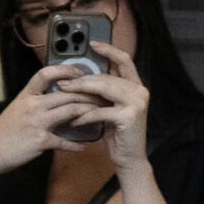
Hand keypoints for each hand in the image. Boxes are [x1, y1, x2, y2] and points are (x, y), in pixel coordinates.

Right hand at [0, 63, 103, 171]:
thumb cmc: (4, 130)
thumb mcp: (17, 108)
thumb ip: (36, 101)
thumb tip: (57, 97)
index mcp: (26, 94)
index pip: (45, 73)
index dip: (64, 70)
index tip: (80, 72)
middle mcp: (33, 105)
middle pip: (66, 93)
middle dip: (88, 93)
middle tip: (103, 95)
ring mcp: (38, 122)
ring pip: (70, 111)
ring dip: (89, 112)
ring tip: (101, 114)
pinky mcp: (41, 140)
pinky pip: (65, 141)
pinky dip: (76, 145)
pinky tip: (84, 146)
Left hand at [56, 40, 151, 172]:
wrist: (130, 159)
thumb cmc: (117, 134)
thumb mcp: (111, 107)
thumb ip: (106, 91)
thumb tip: (83, 76)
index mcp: (137, 85)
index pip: (124, 60)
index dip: (109, 50)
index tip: (93, 44)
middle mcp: (140, 91)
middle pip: (107, 76)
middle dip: (82, 79)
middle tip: (63, 82)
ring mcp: (137, 103)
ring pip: (103, 89)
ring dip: (81, 92)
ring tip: (65, 94)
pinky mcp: (129, 116)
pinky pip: (101, 111)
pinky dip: (85, 115)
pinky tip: (75, 120)